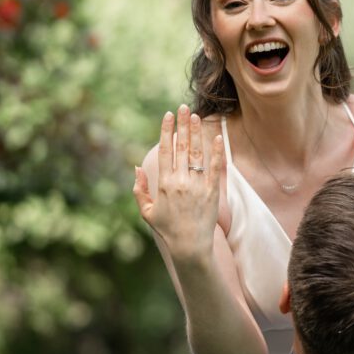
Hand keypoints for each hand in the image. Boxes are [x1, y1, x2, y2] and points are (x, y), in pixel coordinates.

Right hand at [133, 106, 223, 266]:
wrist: (189, 246)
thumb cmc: (168, 230)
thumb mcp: (147, 212)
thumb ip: (139, 190)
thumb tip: (136, 168)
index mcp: (164, 184)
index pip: (165, 151)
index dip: (166, 131)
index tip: (168, 115)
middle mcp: (180, 182)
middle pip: (182, 147)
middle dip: (182, 125)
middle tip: (183, 108)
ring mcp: (197, 186)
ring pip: (197, 153)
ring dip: (197, 133)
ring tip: (197, 116)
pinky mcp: (212, 192)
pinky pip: (215, 167)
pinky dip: (216, 151)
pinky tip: (216, 136)